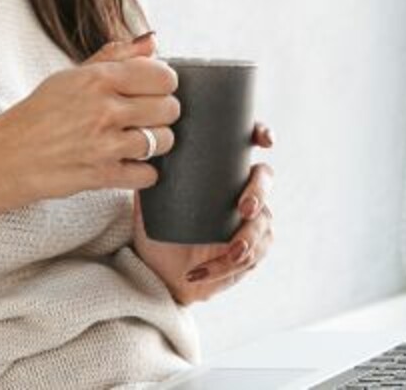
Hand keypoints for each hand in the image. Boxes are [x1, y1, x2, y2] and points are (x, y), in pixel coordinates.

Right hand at [0, 32, 179, 211]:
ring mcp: (105, 145)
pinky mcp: (103, 176)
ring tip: (136, 141)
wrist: (5, 157)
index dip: (163, 83)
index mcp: (98, 79)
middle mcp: (104, 109)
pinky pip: (149, 175)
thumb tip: (151, 42)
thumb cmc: (37, 115)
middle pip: (169, 108)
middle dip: (162, 113)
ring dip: (155, 143)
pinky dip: (142, 172)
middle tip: (144, 117)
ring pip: (164, 141)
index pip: (162, 75)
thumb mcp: (70, 76)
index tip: (153, 90)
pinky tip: (127, 164)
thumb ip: (114, 57)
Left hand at [133, 120, 274, 305]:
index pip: (248, 144)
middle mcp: (242, 191)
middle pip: (265, 181)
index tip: (265, 141)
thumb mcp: (149, 198)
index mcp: (222, 171)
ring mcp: (251, 221)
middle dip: (258, 193)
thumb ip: (147, 176)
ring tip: (231, 253)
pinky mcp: (251, 252)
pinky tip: (206, 270)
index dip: (263, 135)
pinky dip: (226, 267)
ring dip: (248, 239)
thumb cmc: (160, 229)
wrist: (160, 269)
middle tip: (244, 208)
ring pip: (263, 224)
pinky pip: (251, 257)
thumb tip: (140, 148)